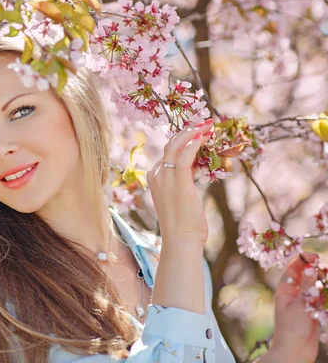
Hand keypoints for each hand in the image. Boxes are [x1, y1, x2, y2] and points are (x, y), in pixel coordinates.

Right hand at [146, 120, 214, 244]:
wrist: (181, 240)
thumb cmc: (184, 224)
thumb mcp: (182, 196)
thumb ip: (185, 180)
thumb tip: (197, 167)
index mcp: (155, 177)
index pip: (169, 151)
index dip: (184, 138)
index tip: (199, 131)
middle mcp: (156, 174)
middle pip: (170, 144)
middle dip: (188, 130)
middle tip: (205, 122)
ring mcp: (165, 178)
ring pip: (176, 145)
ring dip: (193, 132)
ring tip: (208, 125)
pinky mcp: (178, 182)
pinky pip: (185, 155)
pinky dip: (194, 143)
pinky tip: (204, 136)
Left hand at [271, 252, 319, 362]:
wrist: (294, 352)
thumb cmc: (291, 329)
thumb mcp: (299, 305)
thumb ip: (307, 287)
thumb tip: (311, 267)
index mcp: (285, 290)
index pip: (293, 269)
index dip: (303, 260)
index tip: (315, 256)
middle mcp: (293, 295)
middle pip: (306, 277)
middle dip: (316, 272)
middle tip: (325, 271)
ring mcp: (304, 304)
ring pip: (315, 288)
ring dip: (322, 284)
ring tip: (327, 282)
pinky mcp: (313, 313)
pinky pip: (321, 300)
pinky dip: (325, 297)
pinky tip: (326, 298)